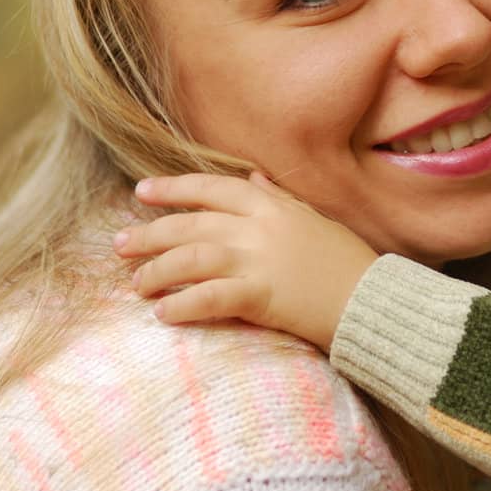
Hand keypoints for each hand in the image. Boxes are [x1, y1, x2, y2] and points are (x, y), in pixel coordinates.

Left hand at [113, 171, 377, 350]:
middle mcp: (259, 227)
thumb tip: (254, 177)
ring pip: (191, 259)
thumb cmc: (344, 260)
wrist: (371, 298)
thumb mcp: (312, 218)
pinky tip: (164, 313)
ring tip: (137, 285)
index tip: (141, 192)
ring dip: (157, 272)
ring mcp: (259, 260)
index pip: (211, 188)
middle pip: (190, 225)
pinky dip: (182, 305)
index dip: (174, 189)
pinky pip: (209, 298)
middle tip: (120, 246)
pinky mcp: (261, 296)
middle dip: (150, 234)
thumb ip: (278, 197)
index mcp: (271, 205)